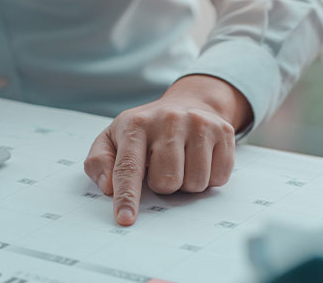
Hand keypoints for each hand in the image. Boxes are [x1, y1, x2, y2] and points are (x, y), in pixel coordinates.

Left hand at [83, 75, 251, 225]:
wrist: (187, 104)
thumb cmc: (145, 130)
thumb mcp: (113, 139)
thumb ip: (100, 162)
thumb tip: (107, 186)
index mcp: (135, 124)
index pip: (128, 167)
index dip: (127, 196)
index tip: (125, 218)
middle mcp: (168, 120)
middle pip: (166, 181)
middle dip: (162, 184)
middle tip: (161, 167)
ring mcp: (199, 123)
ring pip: (194, 183)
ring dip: (186, 183)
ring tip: (180, 162)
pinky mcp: (223, 131)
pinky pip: (218, 177)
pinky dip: (208, 177)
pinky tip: (200, 158)